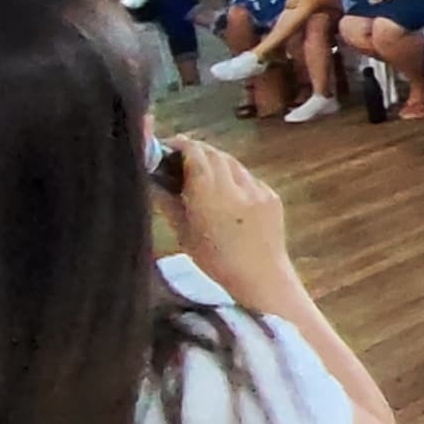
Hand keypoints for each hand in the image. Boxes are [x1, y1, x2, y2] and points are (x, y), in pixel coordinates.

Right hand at [166, 138, 299, 311]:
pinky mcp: (272, 195)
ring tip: (205, 176)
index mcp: (210, 194)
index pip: (196, 153)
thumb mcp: (184, 233)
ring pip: (233, 163)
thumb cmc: (215, 261)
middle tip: (183, 159)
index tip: (169, 147)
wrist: (260, 277)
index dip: (181, 146)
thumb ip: (167, 202)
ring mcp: (258, 189)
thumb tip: (150, 180)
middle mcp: (235, 186)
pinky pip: (249, 178)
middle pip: (215, 154)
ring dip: (217, 163)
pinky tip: (228, 195)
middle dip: (198, 152)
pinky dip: (235, 179)